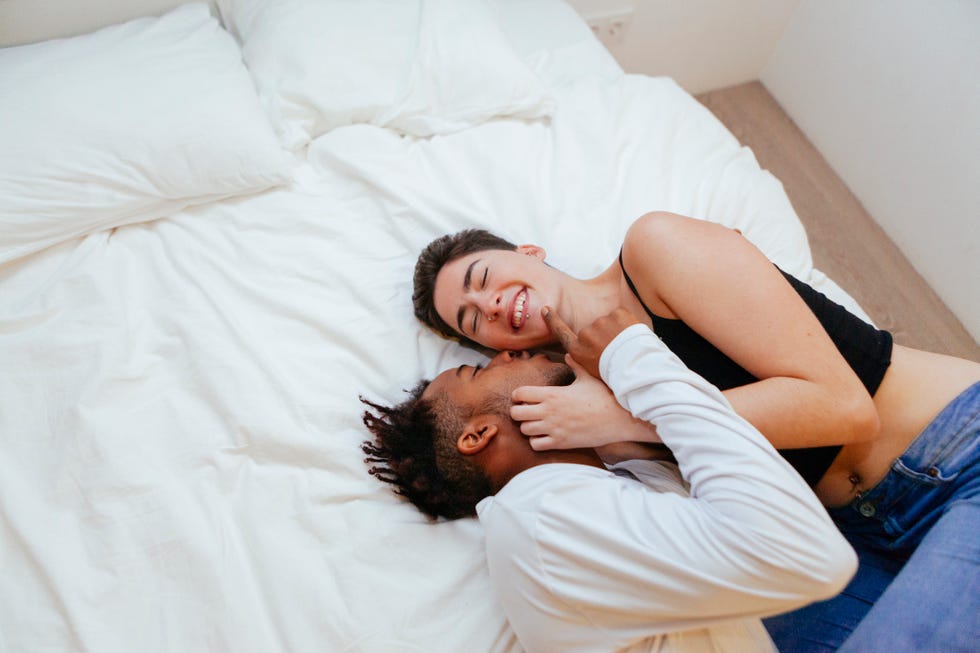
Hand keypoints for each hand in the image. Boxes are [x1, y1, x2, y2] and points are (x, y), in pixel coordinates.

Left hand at [510, 355, 659, 450]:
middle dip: (518, 411)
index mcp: (553, 393)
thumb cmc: (604, 396)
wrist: (619, 419)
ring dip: (527, 427)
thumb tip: (569, 353)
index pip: (520, 393)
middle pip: (516, 414)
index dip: (518, 394)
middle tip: (527, 410)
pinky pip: (536, 445)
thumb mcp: (588, 377)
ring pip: (524, 430)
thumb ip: (575, 365)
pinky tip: (545, 435)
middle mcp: (550, 411)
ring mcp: (554, 428)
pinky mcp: (561, 443)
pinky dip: (537, 441)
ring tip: (536, 423)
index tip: (525, 396)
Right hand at [543, 307, 640, 377]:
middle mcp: (586, 334)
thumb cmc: (617, 375)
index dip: (553, 320)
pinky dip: (626, 323)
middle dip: (604, 336)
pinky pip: (620, 315)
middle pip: (593, 330)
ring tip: (627, 346)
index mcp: (578, 350)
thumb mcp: (593, 373)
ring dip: (616, 330)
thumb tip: (569, 355)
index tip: (546, 309)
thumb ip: (581, 360)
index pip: (561, 331)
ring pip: (608, 322)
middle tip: (618, 350)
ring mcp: (601, 322)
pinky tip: (631, 336)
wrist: (637, 367)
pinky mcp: (617, 313)